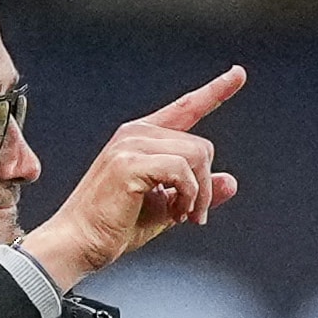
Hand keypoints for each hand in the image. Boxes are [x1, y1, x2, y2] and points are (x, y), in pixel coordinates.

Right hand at [18, 66, 245, 290]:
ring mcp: (130, 145)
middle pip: (201, 146)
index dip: (216, 90)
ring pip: (197, 155)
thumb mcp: (168, 208)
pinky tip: (175, 214)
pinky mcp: (128, 163)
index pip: (186, 108)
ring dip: (198, 194)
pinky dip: (188, 195)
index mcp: (142, 138)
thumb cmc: (114, 227)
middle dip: (205, 186)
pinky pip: (182, 169)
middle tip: (192, 215)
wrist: (79, 244)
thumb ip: (198, 191)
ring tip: (183, 216)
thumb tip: (231, 181)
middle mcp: (136, 134)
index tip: (238, 73)